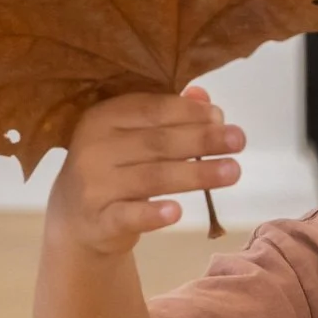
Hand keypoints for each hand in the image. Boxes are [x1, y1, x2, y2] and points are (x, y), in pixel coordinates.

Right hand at [45, 86, 244, 254]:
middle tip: (239, 140)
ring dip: (196, 174)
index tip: (221, 117)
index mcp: (103, 118)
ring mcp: (94, 185)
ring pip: (152, 178)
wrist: (78, 219)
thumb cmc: (117, 169)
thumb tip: (204, 97)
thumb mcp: (134, 137)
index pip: (151, 110)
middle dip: (202, 140)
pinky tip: (177, 211)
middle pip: (157, 143)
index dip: (189, 112)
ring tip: (233, 171)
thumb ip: (167, 116)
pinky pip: (128, 216)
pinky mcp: (99, 220)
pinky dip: (152, 214)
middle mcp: (94, 148)